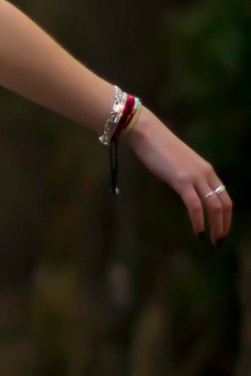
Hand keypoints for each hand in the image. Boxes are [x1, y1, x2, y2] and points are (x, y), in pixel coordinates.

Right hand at [128, 110, 231, 244]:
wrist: (149, 135)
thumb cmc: (158, 149)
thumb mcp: (178, 165)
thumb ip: (185, 177)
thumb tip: (183, 189)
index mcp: (207, 171)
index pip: (224, 196)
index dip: (226, 215)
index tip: (221, 229)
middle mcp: (206, 174)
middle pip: (223, 203)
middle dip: (224, 225)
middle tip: (220, 241)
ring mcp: (195, 177)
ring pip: (213, 206)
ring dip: (215, 226)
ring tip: (212, 241)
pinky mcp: (182, 181)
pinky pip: (195, 205)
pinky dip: (199, 221)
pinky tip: (198, 233)